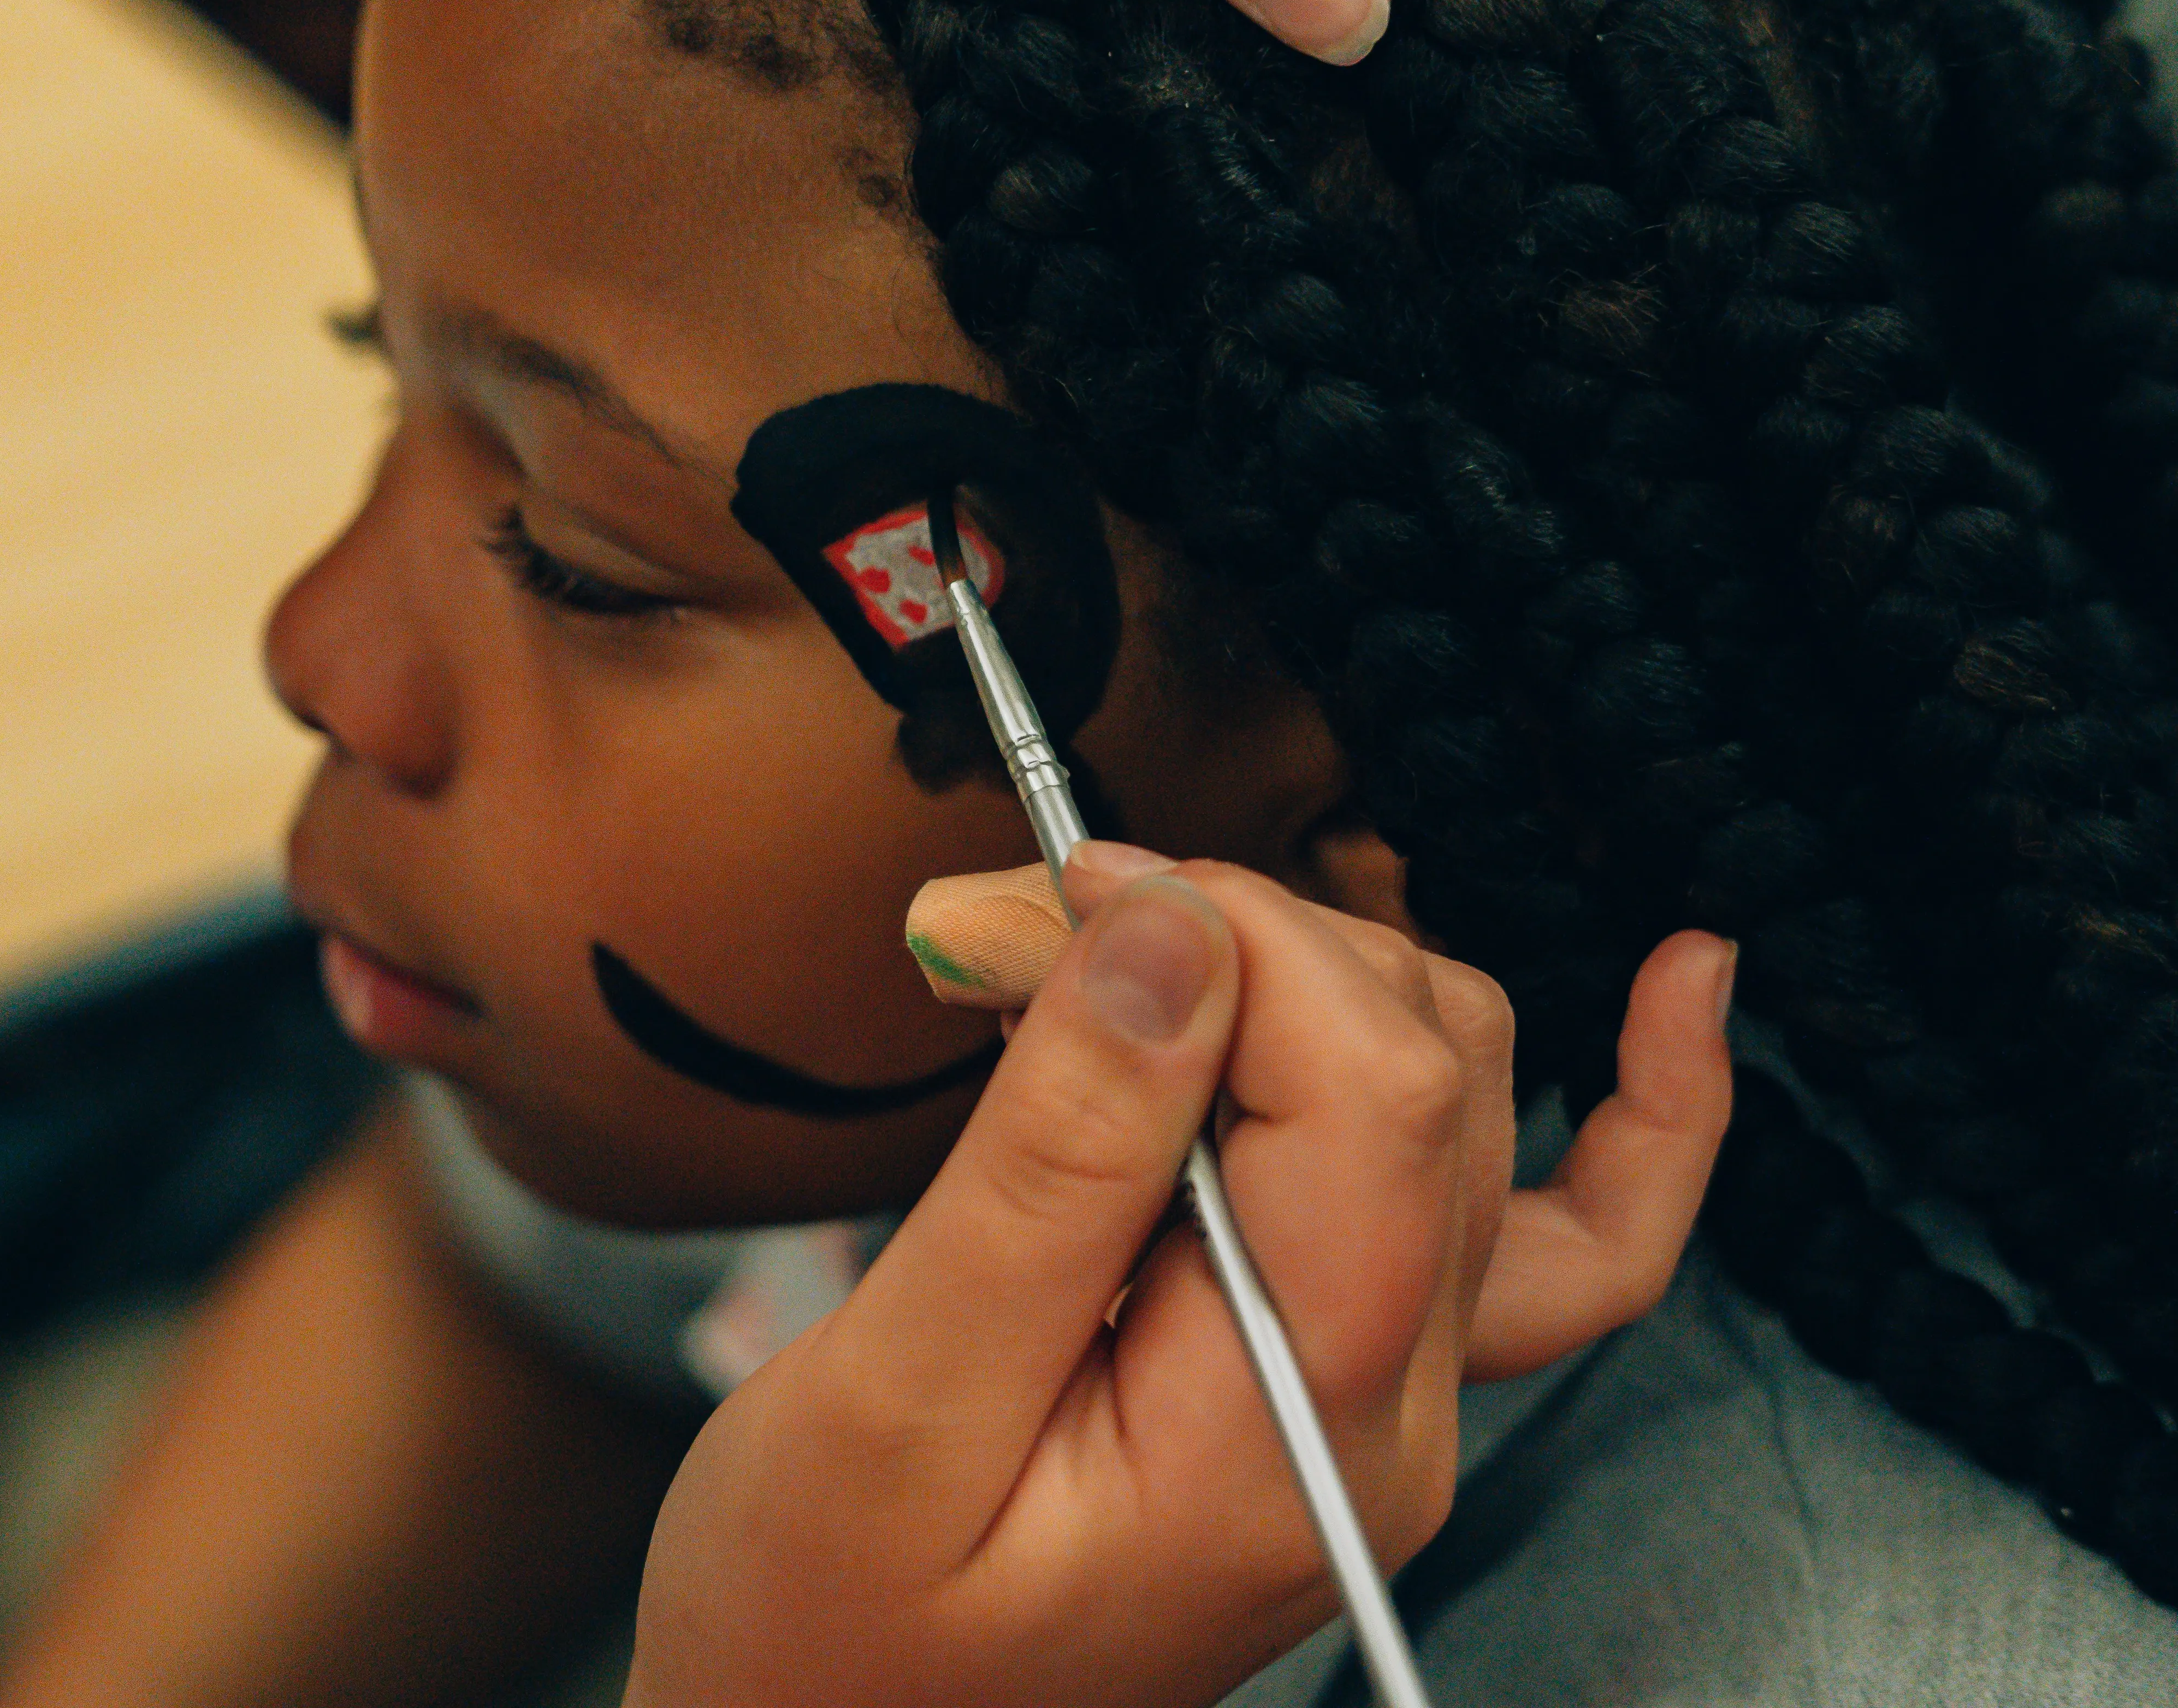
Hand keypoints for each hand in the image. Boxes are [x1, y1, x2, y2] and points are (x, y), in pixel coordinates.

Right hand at [623, 845, 1733, 1707]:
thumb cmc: (823, 1612)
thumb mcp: (893, 1395)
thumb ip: (1048, 1165)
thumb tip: (1168, 932)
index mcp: (1290, 1433)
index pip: (1373, 1086)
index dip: (1226, 932)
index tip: (1042, 890)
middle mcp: (1395, 1416)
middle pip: (1421, 1063)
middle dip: (1222, 933)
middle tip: (998, 921)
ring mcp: (1398, 1401)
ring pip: (1458, 1087)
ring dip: (1292, 968)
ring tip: (1081, 953)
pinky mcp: (1360, 1374)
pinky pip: (1567, 1228)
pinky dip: (1629, 1102)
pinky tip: (1679, 984)